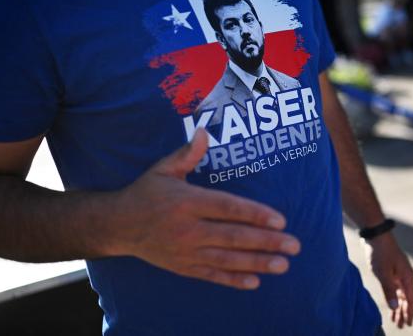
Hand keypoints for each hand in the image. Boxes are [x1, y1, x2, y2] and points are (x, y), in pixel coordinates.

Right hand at [108, 128, 300, 289]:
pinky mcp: (183, 267)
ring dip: (258, 263)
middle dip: (266, 241)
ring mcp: (185, 251)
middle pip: (234, 237)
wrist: (118, 225)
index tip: (281, 220)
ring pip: (228, 259)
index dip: (255, 214)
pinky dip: (233, 280)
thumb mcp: (164, 169)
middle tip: (294, 245)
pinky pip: (212, 275)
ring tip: (283, 265)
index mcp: (186, 202)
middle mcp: (187, 229)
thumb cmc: (146, 192)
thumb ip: (188, 153)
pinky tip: (255, 282)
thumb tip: (205, 131)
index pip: (227, 208)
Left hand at [367, 233, 412, 328]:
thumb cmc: (380, 252)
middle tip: (400, 326)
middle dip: (403, 312)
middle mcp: (406, 275)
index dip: (409, 312)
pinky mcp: (392, 269)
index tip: (408, 324)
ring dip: (398, 306)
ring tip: (395, 319)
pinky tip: (391, 302)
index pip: (410, 299)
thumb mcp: (383, 273)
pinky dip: (393, 296)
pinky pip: (395, 287)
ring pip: (400, 293)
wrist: (376, 234)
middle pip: (406, 298)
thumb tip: (394, 307)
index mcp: (407, 276)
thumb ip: (389, 290)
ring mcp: (399, 272)